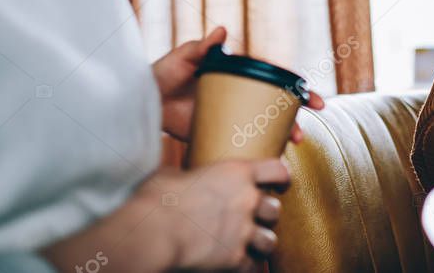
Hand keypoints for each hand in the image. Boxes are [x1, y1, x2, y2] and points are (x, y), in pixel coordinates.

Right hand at [138, 158, 289, 269]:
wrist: (152, 234)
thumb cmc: (156, 201)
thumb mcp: (171, 176)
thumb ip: (185, 177)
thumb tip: (178, 180)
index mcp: (236, 173)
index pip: (276, 170)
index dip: (281, 176)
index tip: (280, 182)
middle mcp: (246, 201)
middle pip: (275, 209)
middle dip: (266, 215)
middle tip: (254, 218)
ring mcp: (243, 231)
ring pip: (269, 240)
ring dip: (261, 243)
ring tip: (249, 244)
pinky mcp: (234, 259)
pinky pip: (253, 266)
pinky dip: (246, 266)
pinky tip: (235, 264)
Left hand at [153, 26, 324, 142]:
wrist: (143, 102)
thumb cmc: (163, 73)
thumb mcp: (183, 57)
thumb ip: (202, 46)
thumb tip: (222, 30)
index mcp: (238, 74)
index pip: (273, 78)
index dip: (296, 87)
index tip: (312, 98)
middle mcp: (239, 95)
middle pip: (276, 105)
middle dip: (297, 116)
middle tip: (307, 128)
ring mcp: (231, 115)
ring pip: (264, 125)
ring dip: (282, 134)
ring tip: (292, 144)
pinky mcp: (218, 133)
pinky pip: (243, 142)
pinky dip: (257, 150)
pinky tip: (266, 157)